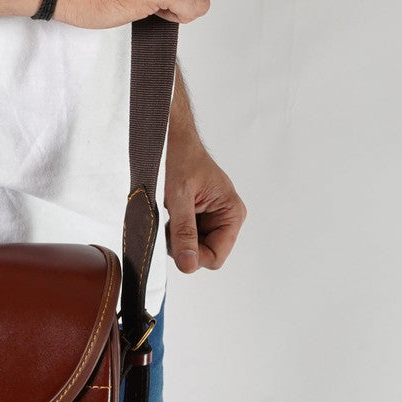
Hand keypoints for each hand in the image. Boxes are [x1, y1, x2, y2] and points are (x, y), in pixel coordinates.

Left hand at [164, 128, 246, 273]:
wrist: (171, 137)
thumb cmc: (180, 157)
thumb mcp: (179, 197)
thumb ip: (184, 232)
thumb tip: (188, 265)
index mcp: (232, 213)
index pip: (215, 257)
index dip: (193, 256)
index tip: (172, 243)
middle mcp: (227, 217)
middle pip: (204, 253)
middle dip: (184, 244)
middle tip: (169, 222)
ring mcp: (213, 217)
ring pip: (193, 246)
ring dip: (177, 236)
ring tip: (170, 212)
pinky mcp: (199, 215)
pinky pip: (187, 235)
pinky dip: (175, 229)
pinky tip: (170, 212)